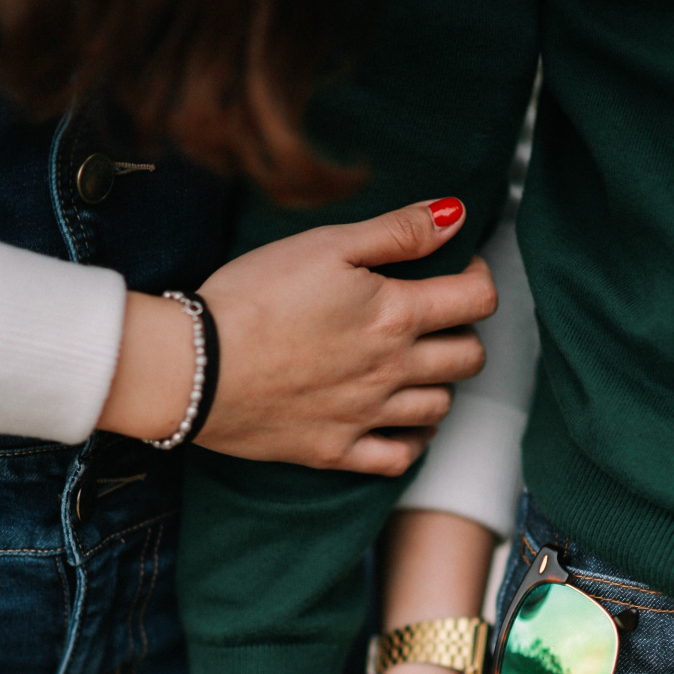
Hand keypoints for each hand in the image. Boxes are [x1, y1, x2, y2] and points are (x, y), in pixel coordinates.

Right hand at [98, 198, 496, 476]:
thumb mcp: (326, 245)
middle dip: (463, 333)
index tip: (460, 271)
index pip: (477, 301)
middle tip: (436, 319)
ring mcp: (367, 416)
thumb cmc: (253, 297)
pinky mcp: (337, 451)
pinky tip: (400, 421)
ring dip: (439, 384)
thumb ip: (397, 231)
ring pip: (440, 407)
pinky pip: (399, 457)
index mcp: (395, 315)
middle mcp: (393, 371)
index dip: (479, 280)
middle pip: (468, 358)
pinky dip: (411, 440)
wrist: (195, 367)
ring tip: (415, 366)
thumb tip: (456, 215)